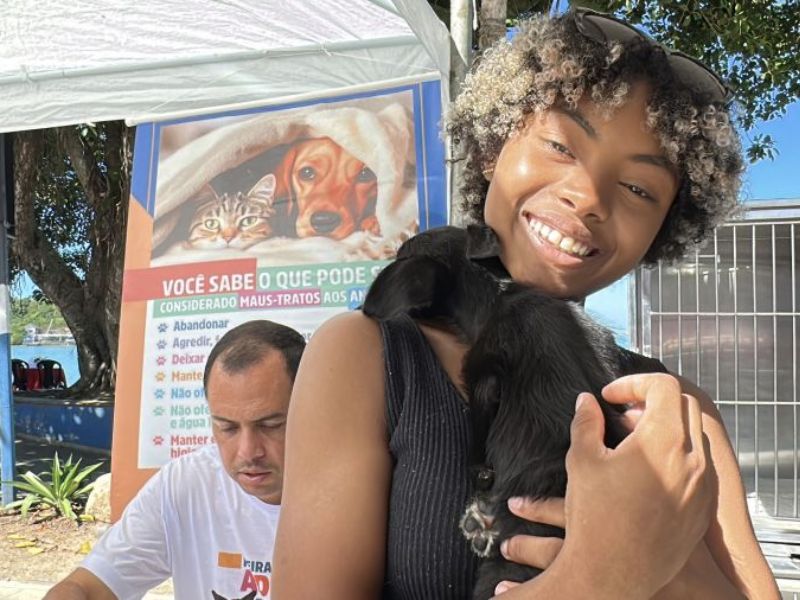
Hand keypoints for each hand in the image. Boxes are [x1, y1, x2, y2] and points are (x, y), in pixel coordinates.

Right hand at [492, 373, 714, 598]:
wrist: (611, 574)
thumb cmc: (594, 518)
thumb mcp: (581, 461)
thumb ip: (585, 422)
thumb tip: (586, 402)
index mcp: (663, 441)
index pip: (663, 387)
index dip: (634, 383)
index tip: (610, 396)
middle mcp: (692, 460)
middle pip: (684, 406)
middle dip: (652, 400)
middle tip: (623, 411)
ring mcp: (702, 486)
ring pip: (694, 437)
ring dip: (667, 427)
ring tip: (633, 441)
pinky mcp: (703, 509)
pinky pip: (698, 468)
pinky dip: (677, 456)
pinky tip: (648, 471)